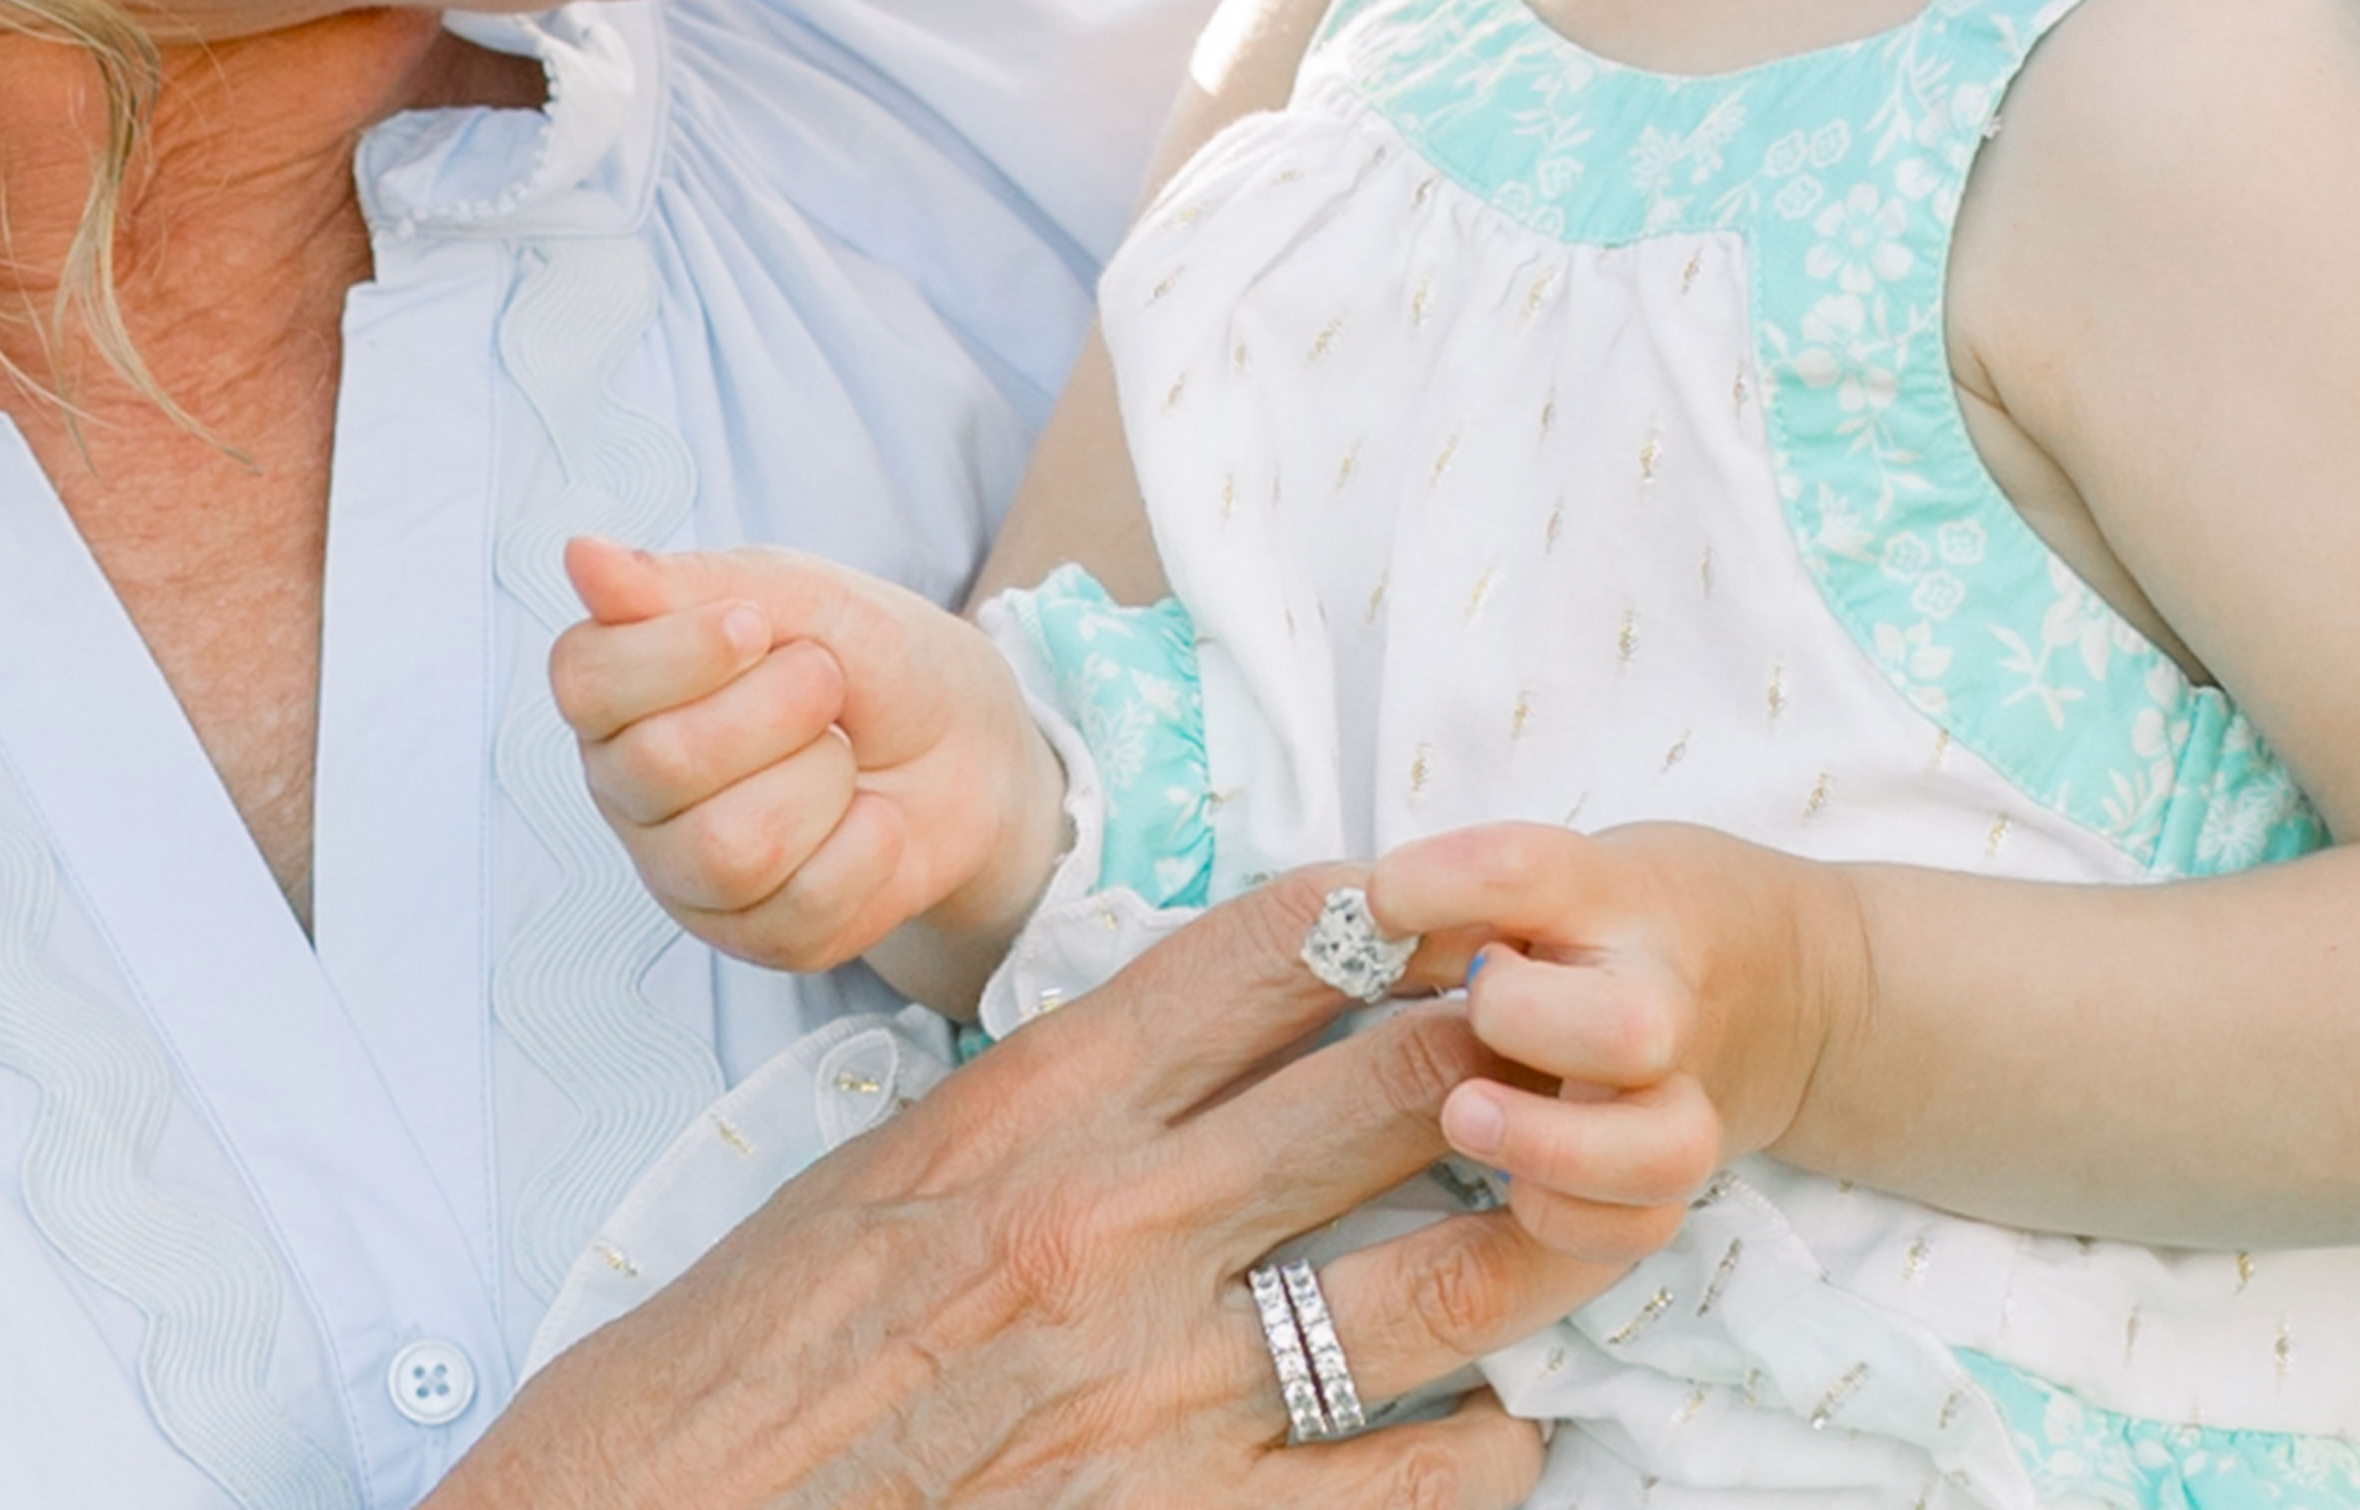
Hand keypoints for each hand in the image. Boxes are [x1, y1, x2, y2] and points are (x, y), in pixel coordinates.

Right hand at [450, 868, 1588, 1506]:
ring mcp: (1172, 1386)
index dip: (1388, 916)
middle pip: (1391, 1096)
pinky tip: (1499, 1423)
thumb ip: (1053, 1105)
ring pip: (1442, 1281)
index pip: (1266, 959)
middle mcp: (1120, 1226)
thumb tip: (1192, 1052)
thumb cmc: (762, 1348)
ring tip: (1597, 1207)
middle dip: (1508, 1050)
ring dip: (1544, 1235)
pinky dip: (1488, 1444)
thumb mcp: (894, 1168)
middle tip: (1584, 1031)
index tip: (1450, 907)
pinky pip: (1416, 1479)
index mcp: (1032, 1107)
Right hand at [561, 536, 1059, 996]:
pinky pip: (797, 910)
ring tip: (844, 756)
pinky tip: (873, 819)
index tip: (755, 626)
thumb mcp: (797, 595)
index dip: (675, 654)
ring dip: (823, 783)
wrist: (966, 748)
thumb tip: (581, 557)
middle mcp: (628, 783)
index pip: (585, 680)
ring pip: (730, 848)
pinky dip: (865, 850)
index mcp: (617, 687)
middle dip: (780, 710)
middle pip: (664, 764)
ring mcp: (684, 869)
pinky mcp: (753, 935)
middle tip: (826, 681)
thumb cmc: (867, 659)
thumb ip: (686, 584)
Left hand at [1352, 819, 1842, 1270]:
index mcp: (1611, 895)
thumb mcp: (1557, 870)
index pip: (1529, 872)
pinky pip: (1647, 1225)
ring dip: (1554, 1148)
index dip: (1447, 883)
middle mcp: (1658, 992)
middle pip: (1625, 1027)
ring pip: (1663, 1148)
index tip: (1381, 898)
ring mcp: (1683, 1089)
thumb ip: (1464, 892)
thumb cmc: (1621, 915)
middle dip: (1528, 1028)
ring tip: (1466, 1120)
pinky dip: (1579, 1225)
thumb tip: (1342, 922)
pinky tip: (1514, 1199)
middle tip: (1468, 1011)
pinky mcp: (1678, 1169)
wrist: (1793, 982)